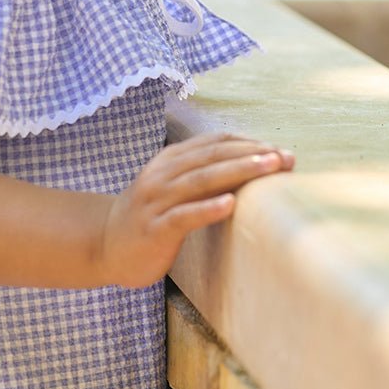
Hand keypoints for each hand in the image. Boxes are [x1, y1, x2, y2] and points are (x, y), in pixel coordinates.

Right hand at [99, 132, 294, 287]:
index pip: (214, 143)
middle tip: (285, 157)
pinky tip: (230, 204)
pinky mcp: (154, 228)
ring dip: (238, 171)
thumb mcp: (172, 188)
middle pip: (212, 157)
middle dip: (251, 154)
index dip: (248, 143)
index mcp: (170, 160)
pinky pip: (183, 216)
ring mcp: (156, 201)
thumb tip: (252, 168)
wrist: (104, 246)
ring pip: (201, 180)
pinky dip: (207, 208)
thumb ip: (203, 175)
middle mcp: (162, 175)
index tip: (280, 150)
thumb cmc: (149, 218)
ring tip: (268, 168)